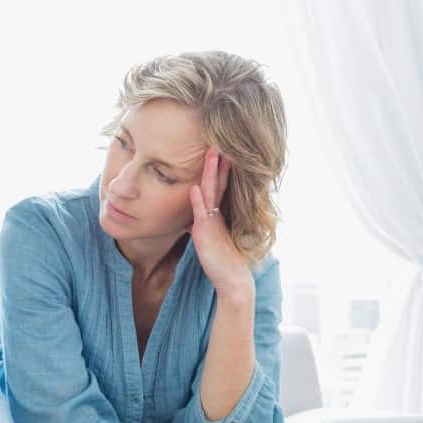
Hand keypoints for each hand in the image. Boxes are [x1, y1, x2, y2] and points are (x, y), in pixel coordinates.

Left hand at [189, 148, 253, 302]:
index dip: (218, 170)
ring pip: (211, 193)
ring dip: (210, 173)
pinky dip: (198, 201)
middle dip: (218, 164)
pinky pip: (202, 214)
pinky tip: (194, 187)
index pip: (218, 187)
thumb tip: (190, 218)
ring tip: (211, 153)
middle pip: (217, 183)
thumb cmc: (221, 262)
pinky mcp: (207, 233)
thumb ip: (202, 227)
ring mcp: (214, 222)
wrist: (232, 280)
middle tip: (218, 142)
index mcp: (219, 214)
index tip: (218, 152)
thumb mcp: (209, 240)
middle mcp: (218, 215)